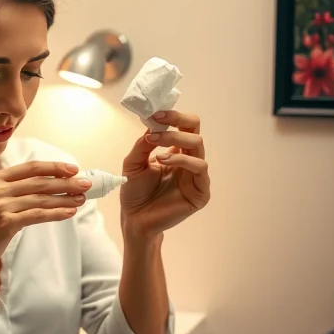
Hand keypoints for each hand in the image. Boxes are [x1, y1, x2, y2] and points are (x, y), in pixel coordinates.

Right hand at [0, 161, 91, 270]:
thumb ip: (13, 188)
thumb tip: (48, 183)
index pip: (31, 167)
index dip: (54, 167)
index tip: (73, 169)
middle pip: (40, 182)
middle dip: (66, 182)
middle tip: (86, 184)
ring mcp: (0, 206)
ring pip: (41, 199)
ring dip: (65, 198)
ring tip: (81, 199)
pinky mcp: (5, 223)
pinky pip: (37, 215)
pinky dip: (56, 213)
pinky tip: (69, 213)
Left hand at [120, 110, 210, 241]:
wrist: (134, 219)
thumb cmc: (134, 192)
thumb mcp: (133, 163)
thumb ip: (142, 144)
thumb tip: (152, 126)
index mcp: (176, 152)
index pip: (185, 126)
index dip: (174, 116)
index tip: (155, 114)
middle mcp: (189, 161)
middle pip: (194, 131)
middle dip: (175, 125)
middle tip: (155, 128)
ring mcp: (196, 176)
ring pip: (198, 146)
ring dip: (175, 141)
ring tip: (155, 151)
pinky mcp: (201, 192)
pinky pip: (200, 168)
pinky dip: (182, 160)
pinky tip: (163, 161)